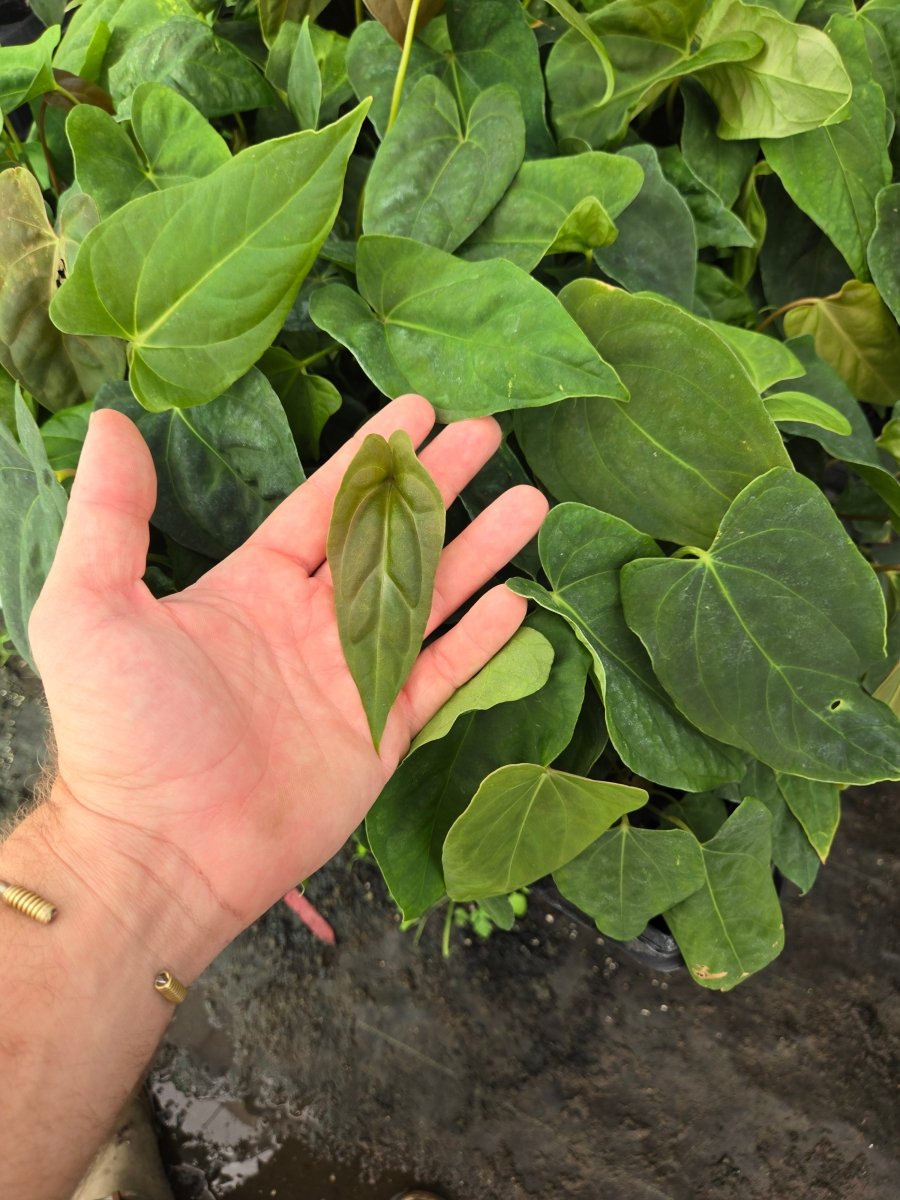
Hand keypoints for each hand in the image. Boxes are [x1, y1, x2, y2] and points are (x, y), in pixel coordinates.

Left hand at [28, 395, 546, 958]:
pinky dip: (479, 641)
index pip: (323, 504)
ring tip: (530, 501)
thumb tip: (116, 423)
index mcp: (251, 586)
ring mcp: (349, 678)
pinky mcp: (380, 732)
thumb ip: (112, 516)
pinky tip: (516, 600)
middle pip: (390, 539)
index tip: (418, 410)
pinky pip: (440, 675)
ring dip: (478, 550)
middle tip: (488, 434)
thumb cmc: (123, 729)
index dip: (370, 457)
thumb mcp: (90, 607)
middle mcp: (308, 623)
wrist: (164, 849)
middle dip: (439, 486)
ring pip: (430, 598)